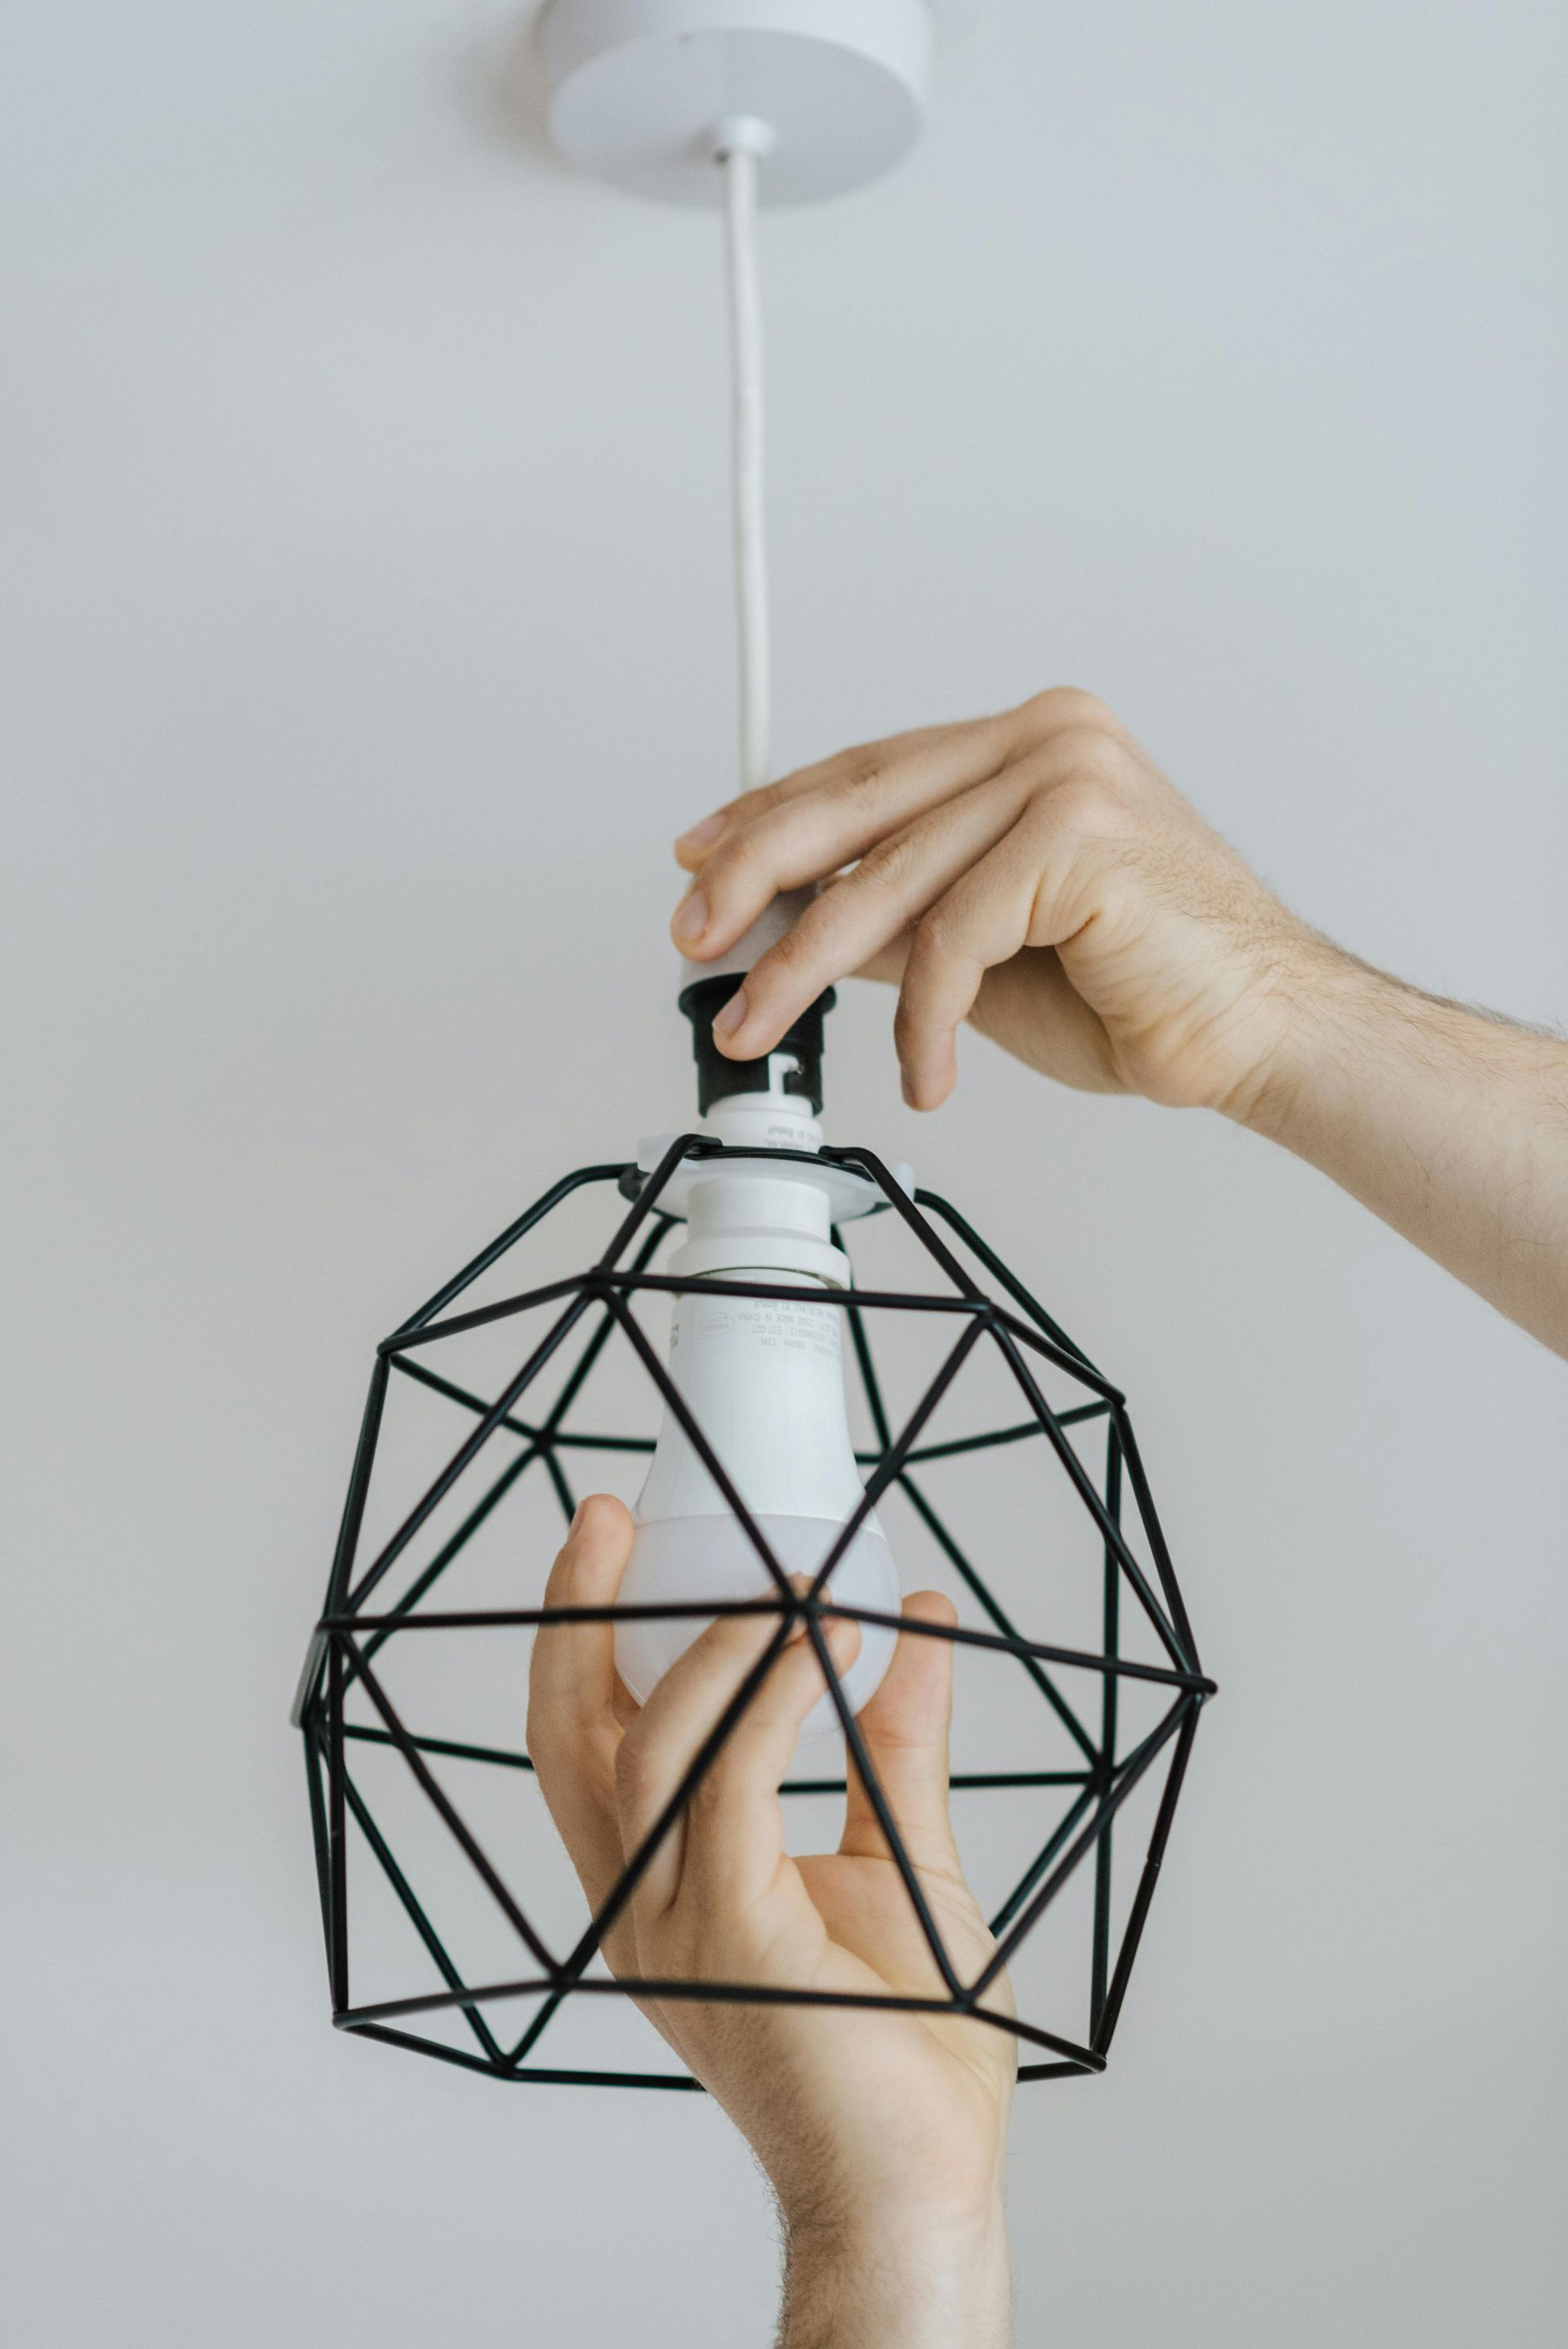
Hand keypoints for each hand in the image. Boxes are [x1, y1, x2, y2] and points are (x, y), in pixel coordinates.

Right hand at [527, 1496, 1014, 2346]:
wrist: (922, 2179)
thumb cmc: (906, 2047)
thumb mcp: (902, 1854)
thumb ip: (895, 1743)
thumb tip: (917, 1625)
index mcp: (660, 1888)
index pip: (586, 1743)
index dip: (581, 1638)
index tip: (611, 1543)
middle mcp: (643, 1906)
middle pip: (571, 1737)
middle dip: (579, 1616)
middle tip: (615, 1521)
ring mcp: (674, 1928)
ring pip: (650, 1746)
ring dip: (719, 1643)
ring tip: (795, 1581)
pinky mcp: (731, 1939)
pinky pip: (735, 1785)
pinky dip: (777, 1696)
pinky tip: (825, 1644)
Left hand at [670, 686, 1327, 1117]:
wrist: (1260, 1033)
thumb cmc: (1143, 993)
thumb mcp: (981, 954)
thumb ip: (895, 919)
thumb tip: (787, 922)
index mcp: (1029, 745)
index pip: (868, 771)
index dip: (772, 817)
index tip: (700, 861)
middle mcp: (1046, 737)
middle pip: (858, 804)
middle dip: (756, 879)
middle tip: (693, 938)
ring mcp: (1066, 773)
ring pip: (889, 879)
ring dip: (803, 967)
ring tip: (757, 1024)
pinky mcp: (1077, 835)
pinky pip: (952, 937)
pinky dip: (924, 1021)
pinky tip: (928, 1075)